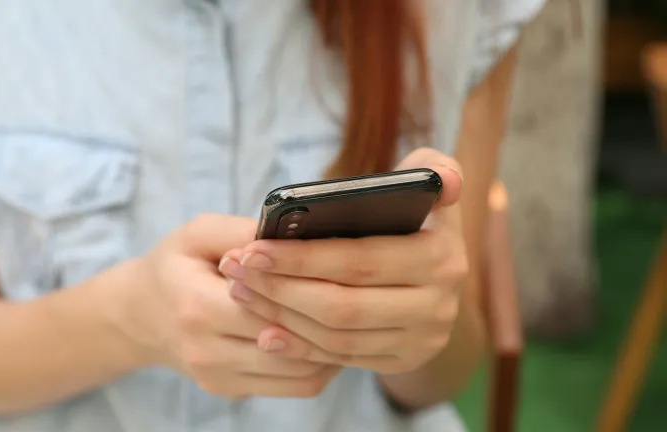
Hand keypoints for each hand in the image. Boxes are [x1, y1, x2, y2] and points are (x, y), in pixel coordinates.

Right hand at [112, 214, 339, 398]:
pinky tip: (329, 338)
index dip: (308, 290)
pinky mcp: (230, 391)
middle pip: (291, 345)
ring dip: (332, 349)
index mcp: (197, 306)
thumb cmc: (174, 266)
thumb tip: (292, 235)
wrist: (139, 315)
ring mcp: (219, 378)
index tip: (340, 271)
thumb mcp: (197, 234)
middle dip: (329, 321)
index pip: (269, 307)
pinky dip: (318, 365)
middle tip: (360, 295)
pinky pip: (292, 387)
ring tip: (350, 318)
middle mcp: (207, 351)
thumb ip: (241, 232)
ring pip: (300, 375)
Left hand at [219, 148, 467, 374]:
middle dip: (280, 288)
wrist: (435, 274)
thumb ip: (432, 167)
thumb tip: (444, 182)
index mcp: (441, 257)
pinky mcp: (403, 361)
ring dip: (282, 316)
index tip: (252, 248)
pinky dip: (300, 346)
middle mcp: (438, 305)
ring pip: (337, 336)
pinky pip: (342, 359)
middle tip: (236, 270)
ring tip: (242, 292)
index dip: (302, 258)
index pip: (360, 261)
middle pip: (342, 306)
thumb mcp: (428, 184)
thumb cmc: (415, 216)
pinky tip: (265, 330)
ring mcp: (422, 340)